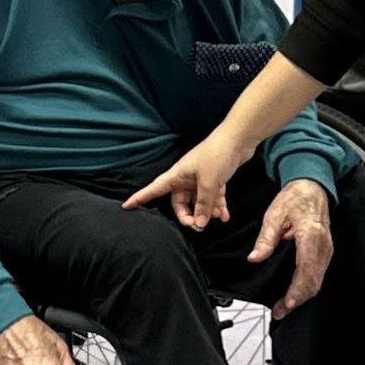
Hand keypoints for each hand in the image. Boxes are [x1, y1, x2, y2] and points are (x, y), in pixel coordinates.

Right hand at [126, 131, 252, 227]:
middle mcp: (186, 177)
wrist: (238, 139)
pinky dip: (218, 206)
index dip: (140, 198)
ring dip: (207, 212)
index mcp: (177, 175)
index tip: (126, 207)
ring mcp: (200, 178)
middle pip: (180, 203)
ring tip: (219, 217)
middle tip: (199, 226)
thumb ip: (203, 205)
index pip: (154, 189)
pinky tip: (225, 216)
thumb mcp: (208, 183)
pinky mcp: (214, 179)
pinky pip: (212, 197)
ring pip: (198, 201)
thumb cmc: (217, 155)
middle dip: (189, 215)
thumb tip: (199, 225)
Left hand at [249, 180, 333, 318]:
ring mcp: (326, 249)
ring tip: (283, 306)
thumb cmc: (295, 198)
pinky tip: (294, 292)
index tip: (285, 305)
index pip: (305, 271)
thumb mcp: (274, 214)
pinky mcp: (325, 251)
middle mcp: (323, 246)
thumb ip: (266, 238)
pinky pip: (318, 274)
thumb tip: (255, 258)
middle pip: (313, 282)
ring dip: (302, 296)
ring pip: (317, 280)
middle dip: (297, 300)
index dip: (296, 292)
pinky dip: (307, 286)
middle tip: (279, 312)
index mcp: (311, 237)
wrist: (312, 187)